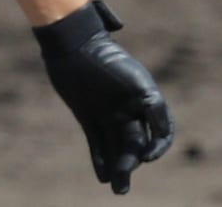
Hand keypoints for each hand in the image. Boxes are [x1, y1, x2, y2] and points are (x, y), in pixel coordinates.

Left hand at [37, 0, 174, 193]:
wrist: (71, 43)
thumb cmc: (102, 55)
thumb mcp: (132, 78)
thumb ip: (150, 102)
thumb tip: (160, 124)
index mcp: (145, 99)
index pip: (161, 130)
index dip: (159, 145)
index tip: (147, 156)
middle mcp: (129, 108)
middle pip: (135, 142)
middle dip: (131, 162)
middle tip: (124, 178)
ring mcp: (109, 113)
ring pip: (116, 146)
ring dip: (119, 168)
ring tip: (118, 190)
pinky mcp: (88, 116)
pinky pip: (97, 142)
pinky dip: (100, 159)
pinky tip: (104, 176)